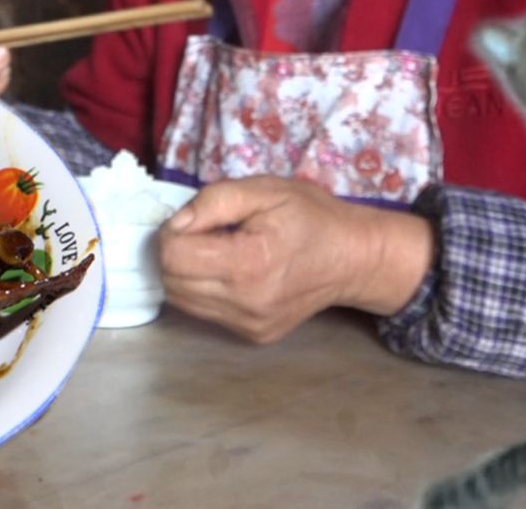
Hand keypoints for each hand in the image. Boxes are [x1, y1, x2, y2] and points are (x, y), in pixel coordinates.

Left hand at [157, 176, 432, 343]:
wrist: (354, 258)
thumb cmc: (311, 216)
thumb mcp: (264, 190)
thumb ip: (214, 201)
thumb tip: (176, 224)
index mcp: (248, 264)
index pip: (173, 258)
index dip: (172, 233)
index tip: (196, 220)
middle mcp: (245, 303)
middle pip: (171, 282)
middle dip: (174, 253)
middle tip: (205, 233)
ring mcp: (250, 326)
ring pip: (182, 301)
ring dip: (186, 273)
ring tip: (217, 251)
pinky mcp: (253, 336)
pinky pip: (204, 313)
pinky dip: (204, 290)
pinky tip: (230, 272)